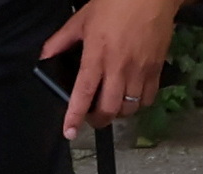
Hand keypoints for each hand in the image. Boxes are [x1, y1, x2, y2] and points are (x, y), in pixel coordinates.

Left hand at [38, 0, 174, 129]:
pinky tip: (131, 97)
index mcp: (97, 56)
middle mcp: (119, 68)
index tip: (69, 133)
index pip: (83, 94)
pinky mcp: (157, 67)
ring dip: (118, 113)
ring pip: (129, 108)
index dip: (75, 117)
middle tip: (92, 116)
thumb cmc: (116, 3)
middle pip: (109, 110)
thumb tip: (45, 56)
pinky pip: (148, 98)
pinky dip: (138, 104)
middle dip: (98, 120)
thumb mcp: (82, 19)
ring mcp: (140, 69)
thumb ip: (61, 40)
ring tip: (112, 105)